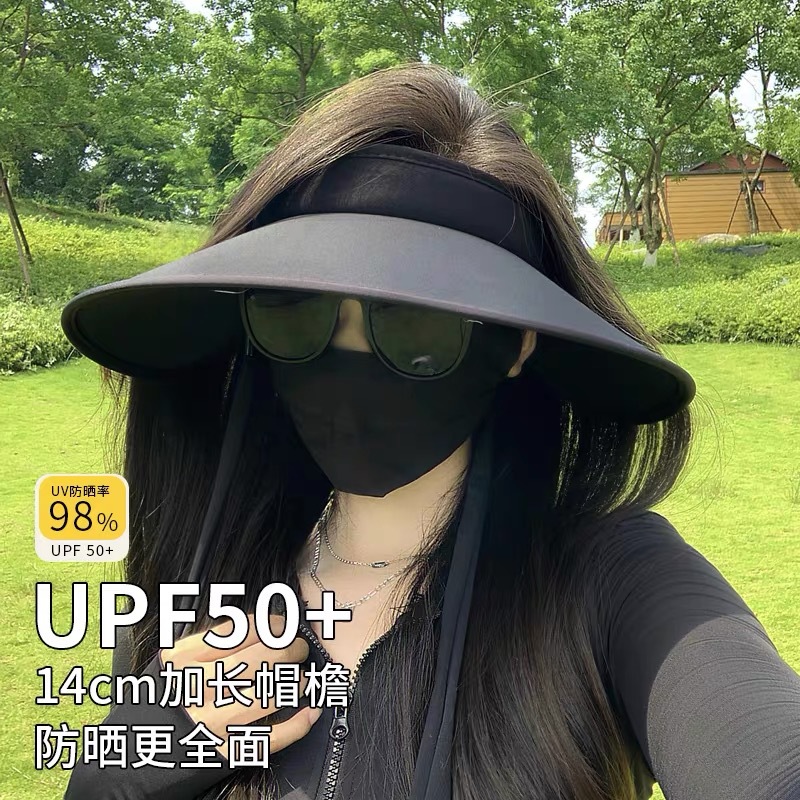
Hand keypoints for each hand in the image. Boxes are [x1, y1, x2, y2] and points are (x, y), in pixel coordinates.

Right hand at [163, 614, 320, 760]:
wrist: (127, 759)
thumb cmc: (155, 704)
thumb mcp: (169, 665)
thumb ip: (205, 645)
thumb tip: (257, 627)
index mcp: (182, 659)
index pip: (238, 631)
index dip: (271, 625)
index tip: (286, 626)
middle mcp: (195, 688)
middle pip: (258, 660)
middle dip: (288, 650)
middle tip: (299, 649)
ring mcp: (209, 722)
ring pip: (266, 695)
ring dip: (294, 683)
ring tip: (303, 679)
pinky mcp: (221, 753)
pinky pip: (268, 738)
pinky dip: (296, 725)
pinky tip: (310, 713)